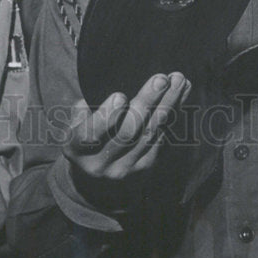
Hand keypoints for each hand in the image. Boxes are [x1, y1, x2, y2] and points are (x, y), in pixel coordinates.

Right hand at [63, 72, 189, 208]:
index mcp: (77, 148)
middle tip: (161, 79)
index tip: (120, 96)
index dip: (107, 116)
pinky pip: (162, 138)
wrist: (94, 178)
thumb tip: (103, 87)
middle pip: (128, 132)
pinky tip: (181, 94)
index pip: (91, 134)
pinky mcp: (144, 167)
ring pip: (150, 134)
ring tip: (178, 80)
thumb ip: (84, 109)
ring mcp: (124, 168)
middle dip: (147, 103)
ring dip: (168, 105)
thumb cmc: (85, 135)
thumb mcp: (76, 123)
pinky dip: (174, 114)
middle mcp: (101, 163)